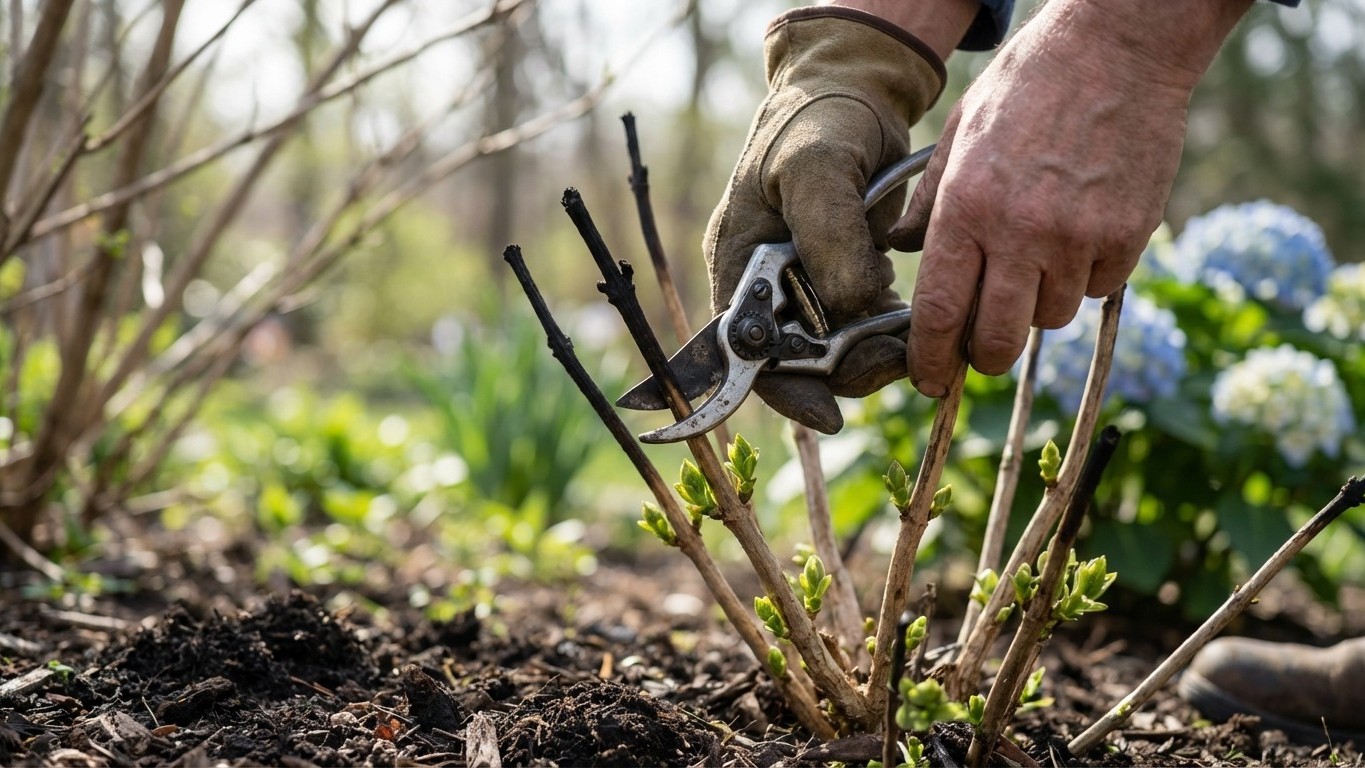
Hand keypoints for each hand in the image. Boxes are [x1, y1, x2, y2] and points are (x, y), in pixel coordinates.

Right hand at [704, 7, 947, 432]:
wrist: (853, 93)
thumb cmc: (819, 121)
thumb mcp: (817, 168)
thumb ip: (830, 236)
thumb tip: (853, 307)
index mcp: (738, 265)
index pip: (746, 354)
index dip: (783, 390)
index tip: (827, 414)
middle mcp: (765, 288)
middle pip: (797, 362)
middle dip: (847, 368)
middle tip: (898, 354)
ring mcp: (805, 288)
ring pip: (836, 352)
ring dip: (875, 351)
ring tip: (910, 329)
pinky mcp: (842, 283)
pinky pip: (862, 329)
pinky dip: (888, 331)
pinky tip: (911, 312)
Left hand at [891, 0, 1252, 396]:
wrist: (1119, 46)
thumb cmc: (1028, 85)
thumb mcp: (960, 133)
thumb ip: (930, 201)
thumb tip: (901, 251)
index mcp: (966, 208)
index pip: (939, 312)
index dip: (930, 360)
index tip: (929, 380)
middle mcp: (1020, 232)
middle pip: (996, 340)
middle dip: (983, 355)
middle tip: (981, 345)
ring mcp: (1079, 238)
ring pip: (1049, 319)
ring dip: (1036, 306)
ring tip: (1035, 258)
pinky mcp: (1129, 236)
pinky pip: (1097, 290)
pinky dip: (1084, 279)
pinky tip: (1079, 235)